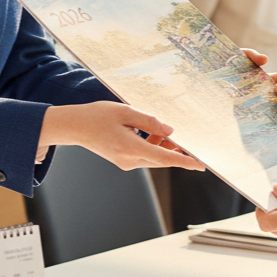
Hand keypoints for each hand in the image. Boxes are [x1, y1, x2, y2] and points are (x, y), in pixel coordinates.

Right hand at [41, 102, 205, 171]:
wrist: (76, 126)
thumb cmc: (98, 116)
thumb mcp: (125, 111)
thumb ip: (150, 121)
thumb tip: (170, 131)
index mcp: (130, 147)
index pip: (164, 157)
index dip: (184, 161)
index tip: (200, 164)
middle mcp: (129, 159)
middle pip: (162, 159)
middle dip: (176, 151)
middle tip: (189, 140)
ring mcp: (126, 162)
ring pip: (154, 158)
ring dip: (163, 146)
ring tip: (160, 129)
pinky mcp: (124, 161)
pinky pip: (146, 156)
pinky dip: (153, 146)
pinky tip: (151, 134)